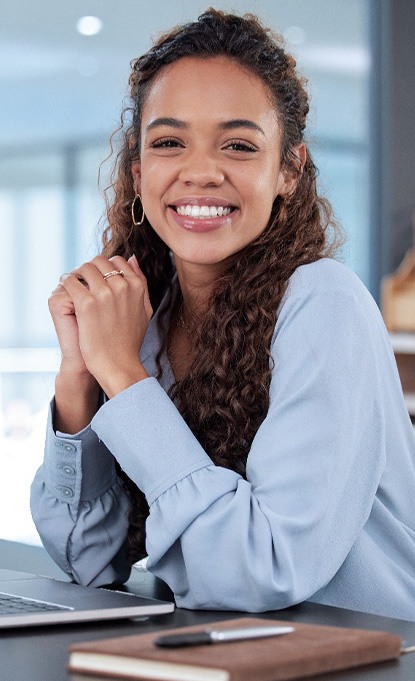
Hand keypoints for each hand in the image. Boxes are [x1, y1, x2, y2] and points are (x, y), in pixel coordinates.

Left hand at [58, 254, 151, 396]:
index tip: (97, 280)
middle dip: (89, 270)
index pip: (117, 260)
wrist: (119, 365)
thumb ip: (140, 282)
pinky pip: (70, 282)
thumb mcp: (144, 309)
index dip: (105, 268)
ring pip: (84, 268)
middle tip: (82, 282)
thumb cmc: (130, 341)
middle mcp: (122, 286)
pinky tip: (66, 295)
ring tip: (73, 287)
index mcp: (136, 286)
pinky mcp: (87, 304)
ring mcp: (104, 294)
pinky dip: (66, 285)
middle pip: (99, 261)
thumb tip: (131, 258)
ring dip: (76, 275)